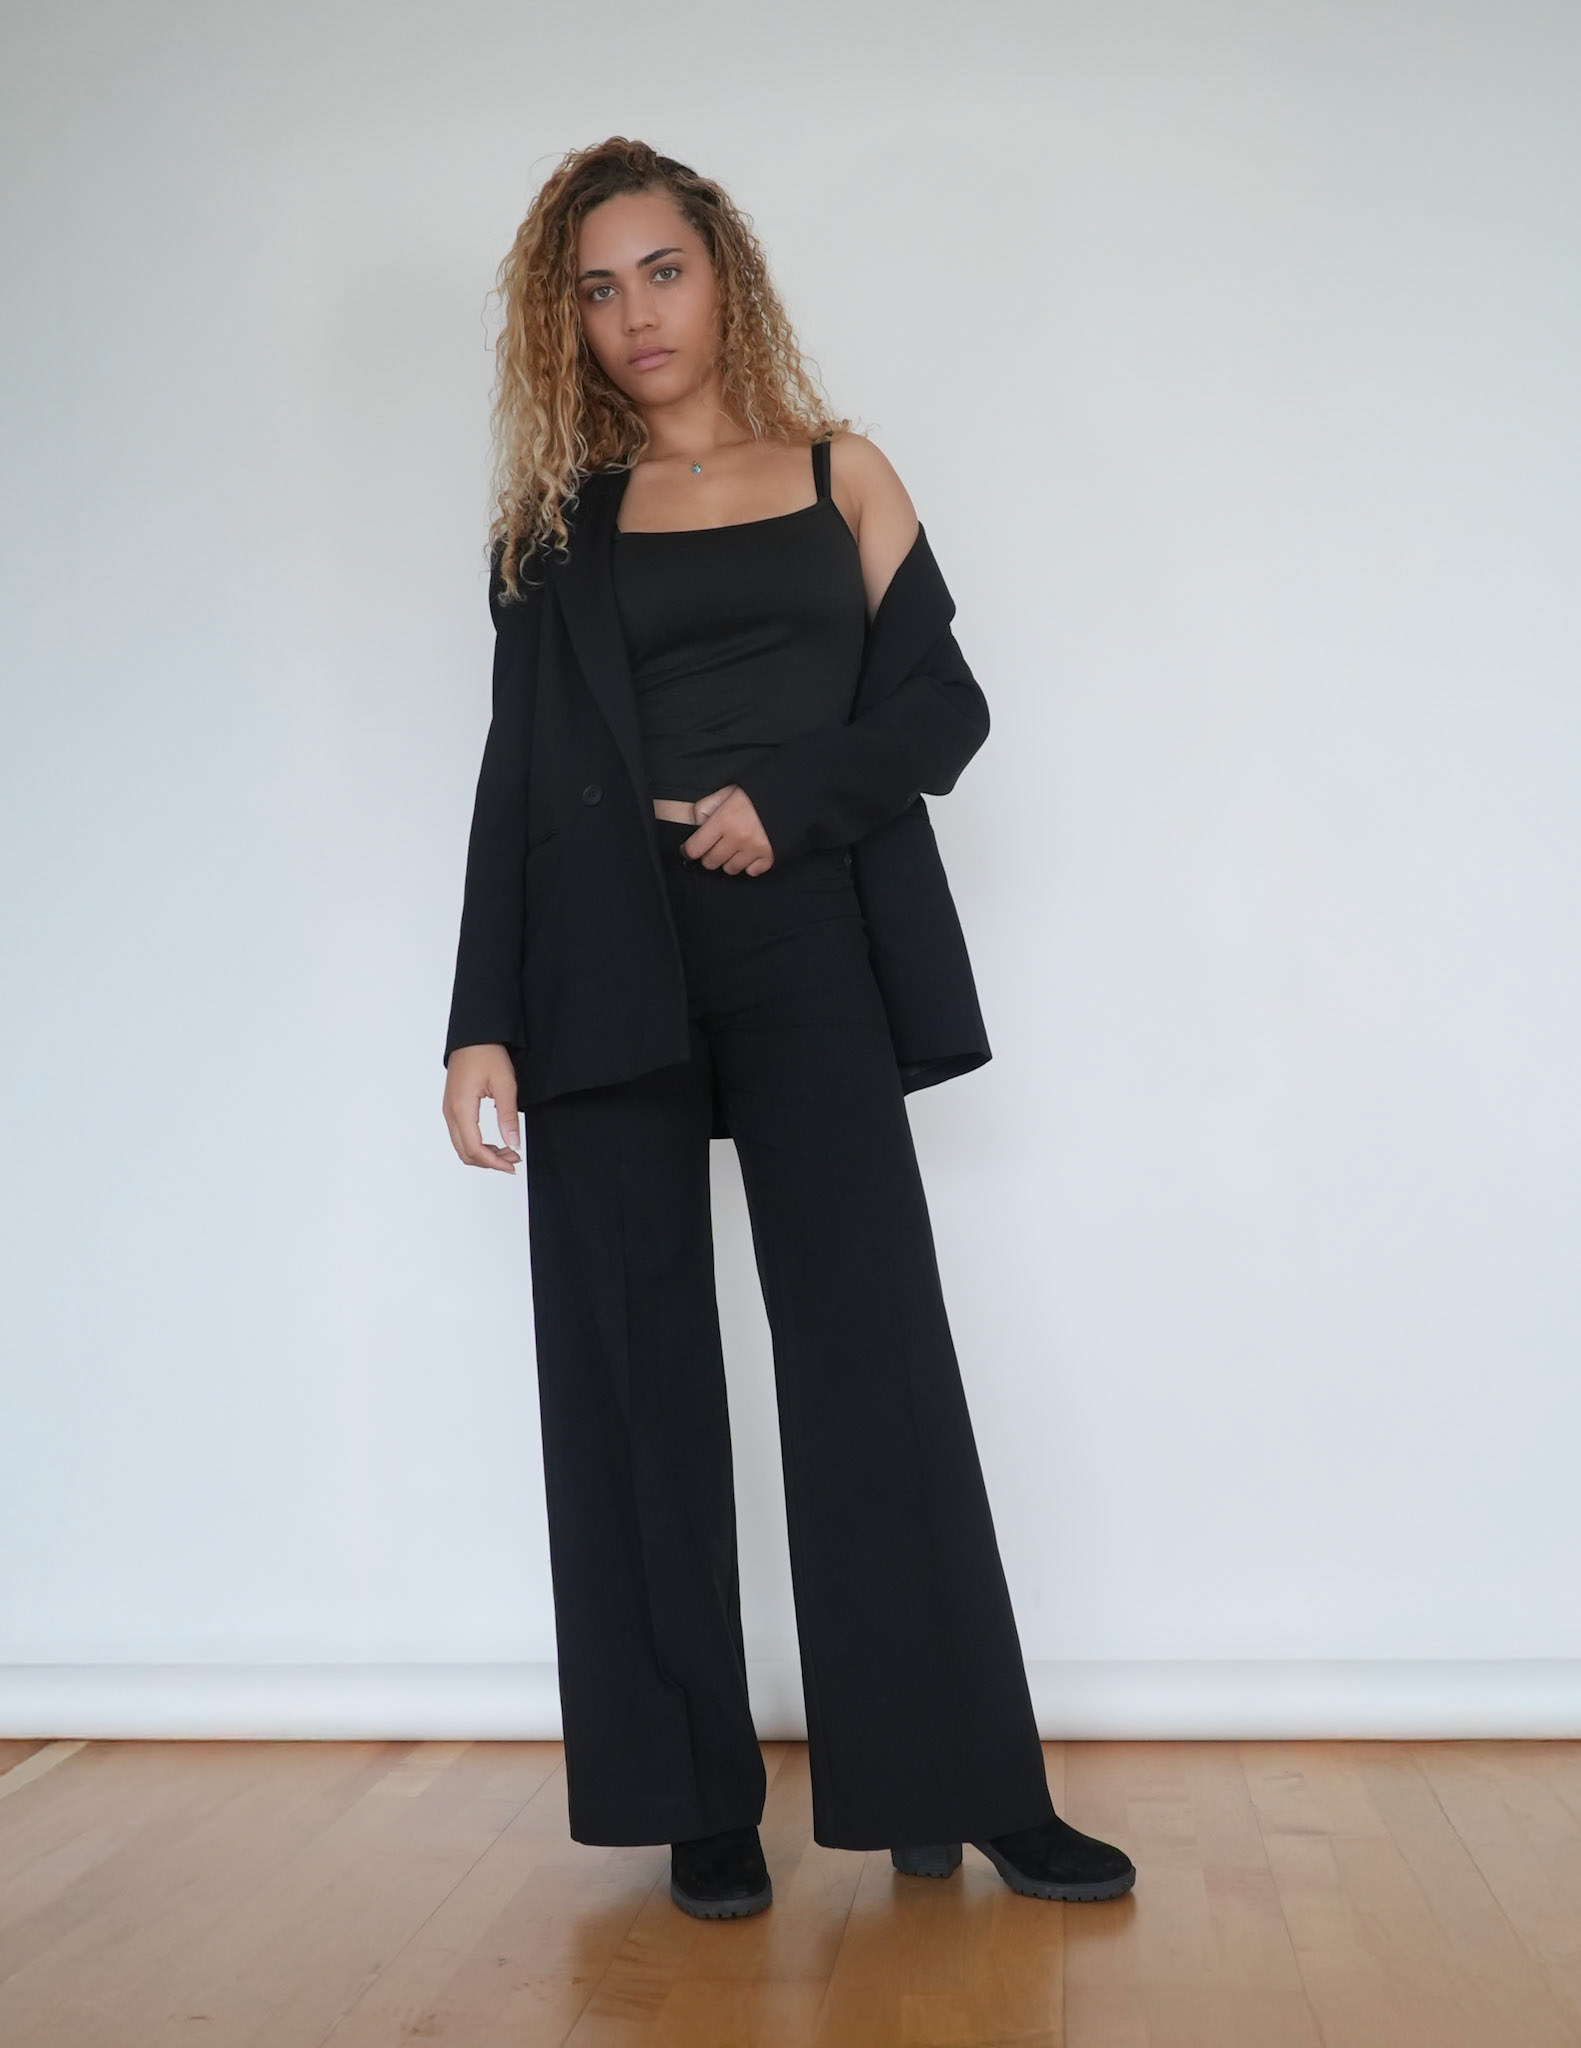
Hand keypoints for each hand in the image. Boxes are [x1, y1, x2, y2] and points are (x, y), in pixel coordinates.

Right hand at [442, 1044, 521, 1172]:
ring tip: (507, 1151)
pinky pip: (461, 1136)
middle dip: (490, 1162)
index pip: (474, 1148)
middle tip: (513, 1159)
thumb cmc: (486, 1054)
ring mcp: (449, 1111)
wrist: (473, 1037)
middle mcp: (450, 1112)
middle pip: (465, 1152)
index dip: (494, 1162)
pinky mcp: (453, 1108)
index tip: (512, 1164)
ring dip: (484, 1155)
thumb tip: (513, 1142)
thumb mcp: (505, 1084)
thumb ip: (508, 1115)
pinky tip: (495, 1143)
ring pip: (462, 1146)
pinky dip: (477, 1145)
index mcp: (461, 1108)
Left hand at [682, 784, 774, 874]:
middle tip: (716, 845)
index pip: (695, 848)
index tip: (689, 849)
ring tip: (735, 847)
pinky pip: (752, 872)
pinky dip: (750, 865)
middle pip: (711, 862)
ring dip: (729, 861)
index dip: (688, 850)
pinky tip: (751, 853)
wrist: (790, 793)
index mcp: (724, 819)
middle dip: (709, 855)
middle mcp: (738, 838)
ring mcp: (755, 849)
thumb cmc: (755, 791)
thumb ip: (706, 806)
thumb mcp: (727, 790)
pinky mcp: (770, 856)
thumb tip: (696, 824)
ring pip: (730, 869)